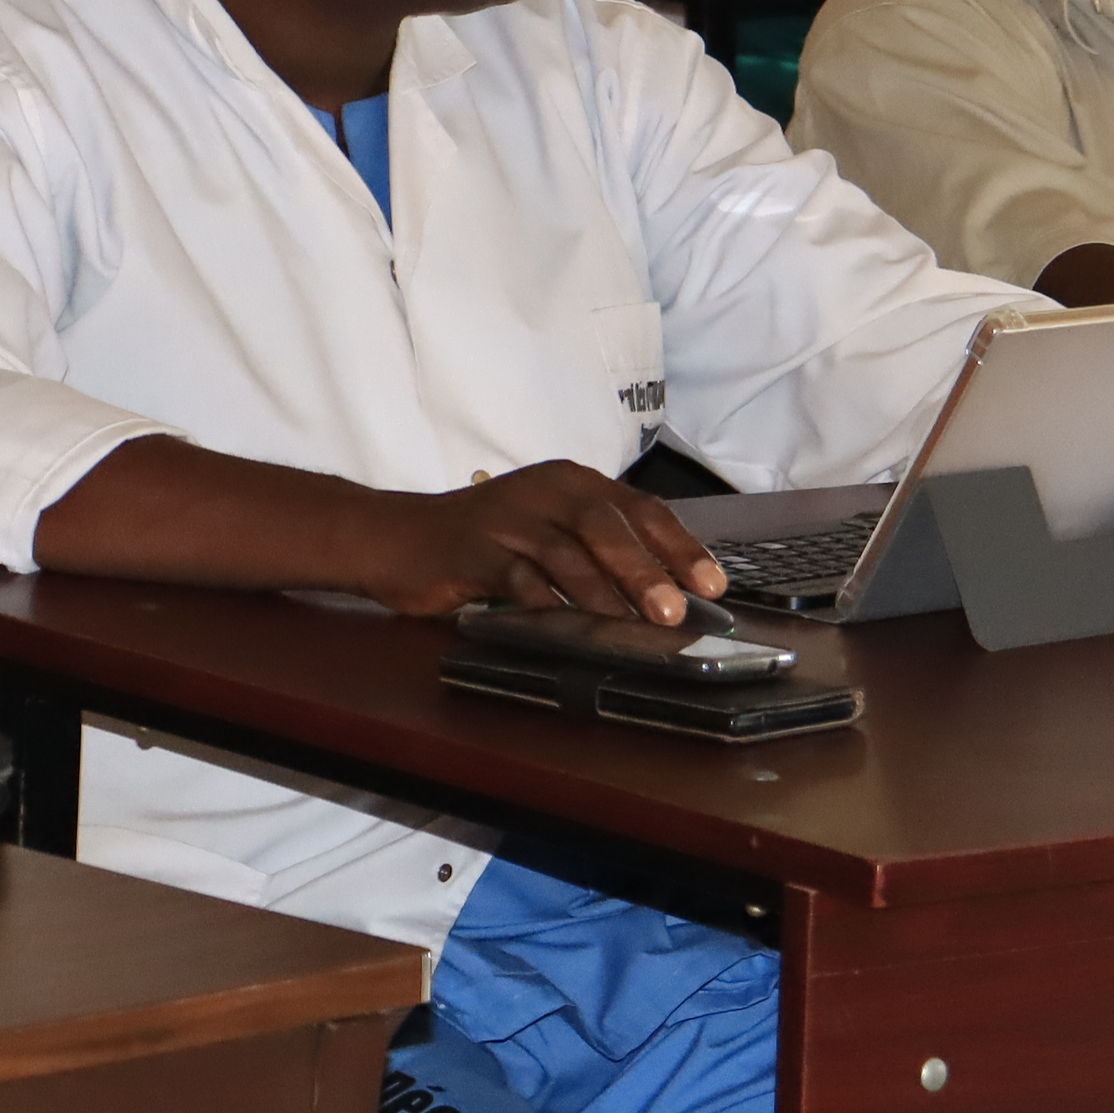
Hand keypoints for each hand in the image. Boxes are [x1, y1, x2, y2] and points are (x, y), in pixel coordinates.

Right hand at [360, 462, 730, 623]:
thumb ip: (599, 554)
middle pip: (607, 526)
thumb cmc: (489, 543)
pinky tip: (565, 629)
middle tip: (675, 611)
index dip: (679, 547)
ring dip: (602, 592)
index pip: (641, 510)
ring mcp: (508, 517)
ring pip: (566, 552)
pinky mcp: (474, 548)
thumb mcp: (551, 534)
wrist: (400, 539)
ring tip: (631, 626)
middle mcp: (546, 490)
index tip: (713, 586)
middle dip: (646, 570)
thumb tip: (665, 596)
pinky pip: (516, 578)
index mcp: (575, 482)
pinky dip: (543, 604)